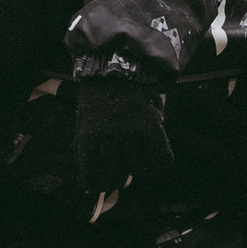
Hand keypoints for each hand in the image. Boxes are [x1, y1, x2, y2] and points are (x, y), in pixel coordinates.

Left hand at [73, 77, 174, 196]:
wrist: (118, 63)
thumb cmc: (99, 97)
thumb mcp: (85, 121)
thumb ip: (88, 149)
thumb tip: (92, 182)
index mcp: (86, 135)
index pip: (91, 178)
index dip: (99, 185)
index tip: (104, 183)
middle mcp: (106, 135)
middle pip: (117, 175)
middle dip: (120, 175)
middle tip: (123, 168)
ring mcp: (129, 130)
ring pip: (139, 168)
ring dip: (140, 164)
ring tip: (139, 149)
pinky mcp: (150, 124)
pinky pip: (161, 157)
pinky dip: (161, 159)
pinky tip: (157, 150)